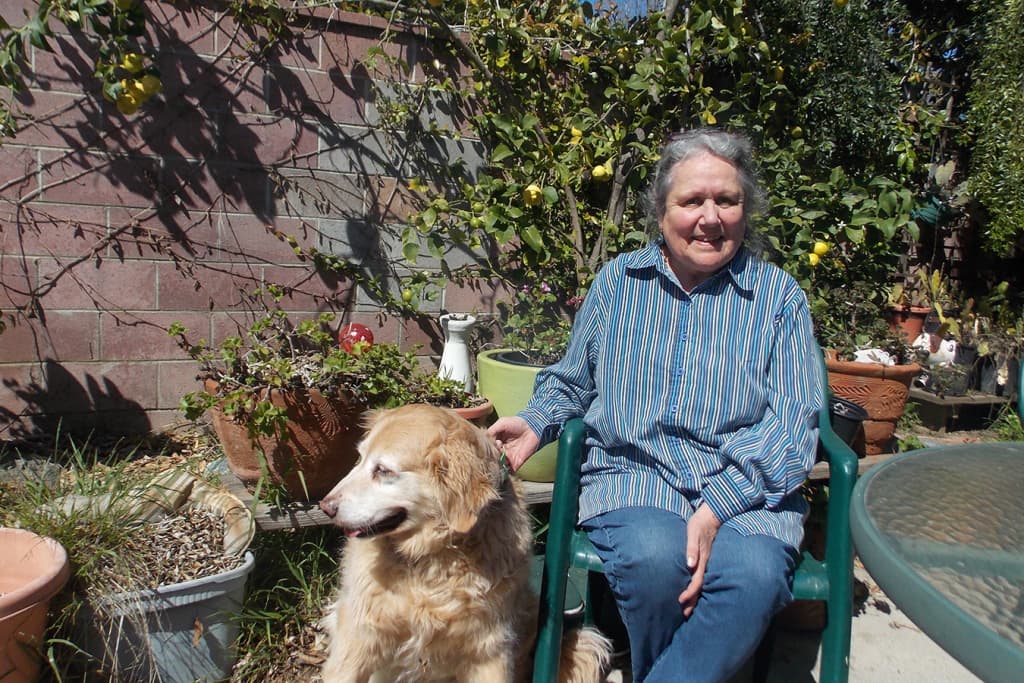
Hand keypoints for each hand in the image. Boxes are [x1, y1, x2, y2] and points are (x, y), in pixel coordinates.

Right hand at [487, 417, 539, 471]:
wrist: (533, 428)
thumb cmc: (518, 423)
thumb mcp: (501, 423)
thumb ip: (491, 431)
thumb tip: (484, 439)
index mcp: (497, 440)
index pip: (488, 447)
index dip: (486, 447)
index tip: (489, 444)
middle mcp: (502, 450)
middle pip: (492, 456)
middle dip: (491, 455)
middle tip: (495, 449)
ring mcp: (508, 457)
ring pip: (498, 463)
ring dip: (496, 462)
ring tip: (498, 456)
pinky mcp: (515, 464)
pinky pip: (507, 470)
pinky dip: (503, 470)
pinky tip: (501, 464)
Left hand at [678, 503, 721, 617]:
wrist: (710, 516)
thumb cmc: (699, 524)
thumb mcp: (693, 533)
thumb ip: (692, 549)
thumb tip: (690, 565)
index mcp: (702, 559)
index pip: (696, 581)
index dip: (689, 592)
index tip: (681, 601)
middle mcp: (704, 563)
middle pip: (698, 586)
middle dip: (692, 600)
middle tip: (685, 614)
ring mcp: (705, 562)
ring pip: (700, 583)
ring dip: (694, 596)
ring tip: (688, 608)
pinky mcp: (703, 559)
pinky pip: (700, 576)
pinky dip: (696, 586)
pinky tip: (692, 591)